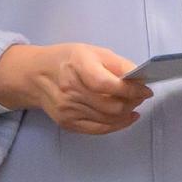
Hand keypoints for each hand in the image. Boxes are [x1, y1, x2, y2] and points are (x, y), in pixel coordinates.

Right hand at [0, 42, 145, 135]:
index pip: (107, 84)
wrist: (35, 75)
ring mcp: (67, 109)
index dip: (130, 90)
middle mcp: (70, 89)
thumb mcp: (93, 51)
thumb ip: (118, 64)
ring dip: (127, 113)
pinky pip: (98, 129)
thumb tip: (141, 78)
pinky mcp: (67, 123)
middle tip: (141, 96)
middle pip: (110, 105)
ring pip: (108, 120)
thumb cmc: (67, 59)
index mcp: (77, 65)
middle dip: (132, 102)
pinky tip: (127, 117)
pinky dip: (117, 125)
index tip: (145, 89)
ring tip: (134, 104)